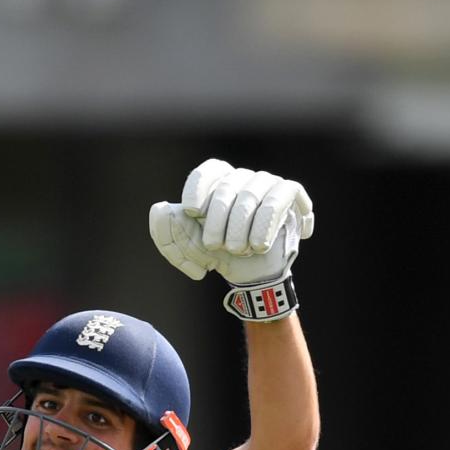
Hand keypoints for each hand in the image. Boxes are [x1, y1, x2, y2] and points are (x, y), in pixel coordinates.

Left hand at [148, 159, 312, 284]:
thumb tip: (160, 208)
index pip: (207, 172)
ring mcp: (267, 183)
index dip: (198, 190)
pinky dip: (267, 226)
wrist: (252, 276)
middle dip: (217, 222)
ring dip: (241, 230)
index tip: (193, 212)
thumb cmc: (220, 255)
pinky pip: (278, 200)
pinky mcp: (289, 193)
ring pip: (251, 196)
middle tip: (215, 246)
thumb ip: (167, 231)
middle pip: (227, 188)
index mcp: (216, 183)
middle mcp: (242, 178)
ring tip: (241, 250)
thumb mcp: (188, 248)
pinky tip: (262, 245)